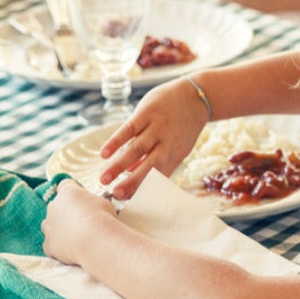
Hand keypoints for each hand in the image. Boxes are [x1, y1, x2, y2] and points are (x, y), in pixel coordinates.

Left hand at [41, 178, 117, 265]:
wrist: (97, 240)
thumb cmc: (103, 219)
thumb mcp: (104, 203)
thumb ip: (93, 203)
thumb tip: (94, 209)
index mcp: (67, 192)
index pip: (65, 186)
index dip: (74, 194)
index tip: (82, 201)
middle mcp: (53, 206)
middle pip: (56, 207)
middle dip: (67, 213)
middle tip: (82, 222)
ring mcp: (49, 226)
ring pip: (50, 226)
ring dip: (59, 230)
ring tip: (75, 237)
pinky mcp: (48, 244)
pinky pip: (50, 245)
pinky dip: (59, 248)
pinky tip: (71, 251)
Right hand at [96, 76, 209, 199]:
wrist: (195, 97)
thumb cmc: (181, 125)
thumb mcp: (175, 146)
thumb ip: (155, 158)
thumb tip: (132, 171)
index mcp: (174, 157)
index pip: (158, 177)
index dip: (144, 189)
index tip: (128, 201)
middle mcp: (166, 145)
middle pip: (149, 167)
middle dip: (132, 182)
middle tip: (116, 194)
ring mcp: (156, 128)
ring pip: (136, 150)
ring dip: (119, 165)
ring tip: (104, 178)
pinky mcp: (146, 113)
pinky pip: (128, 129)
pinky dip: (116, 141)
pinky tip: (104, 153)